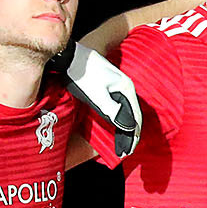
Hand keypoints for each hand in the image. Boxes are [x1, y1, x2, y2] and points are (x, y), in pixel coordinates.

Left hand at [64, 42, 143, 159]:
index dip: (132, 137)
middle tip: (126, 150)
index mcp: (126, 89)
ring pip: (128, 110)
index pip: (136, 118)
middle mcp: (125, 86)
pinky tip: (116, 124)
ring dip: (126, 127)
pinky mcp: (110, 84)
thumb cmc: (82, 74)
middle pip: (134, 115)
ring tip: (123, 141)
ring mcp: (118, 84)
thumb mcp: (97, 95)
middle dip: (131, 134)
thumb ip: (112, 111)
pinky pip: (121, 105)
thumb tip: (128, 127)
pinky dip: (120, 117)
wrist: (70, 56)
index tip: (128, 151)